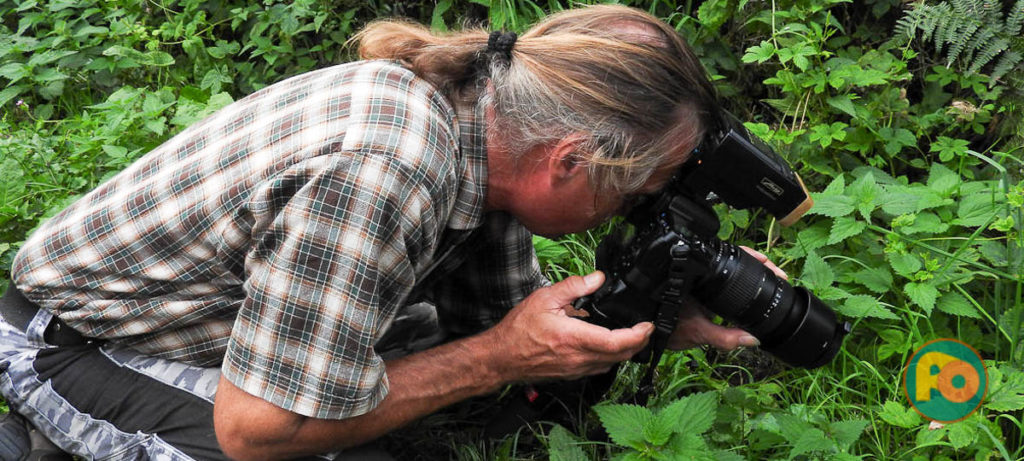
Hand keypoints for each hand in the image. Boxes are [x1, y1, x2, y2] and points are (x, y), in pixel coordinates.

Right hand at [490, 271, 653, 380]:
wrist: (501, 358)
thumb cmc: (518, 330)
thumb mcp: (544, 298)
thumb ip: (573, 286)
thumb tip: (597, 278)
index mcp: (573, 338)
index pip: (616, 342)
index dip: (638, 335)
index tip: (647, 325)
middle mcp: (578, 358)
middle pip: (620, 356)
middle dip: (638, 343)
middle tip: (645, 329)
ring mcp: (576, 369)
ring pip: (611, 364)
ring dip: (626, 352)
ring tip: (631, 336)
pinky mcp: (571, 375)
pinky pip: (599, 369)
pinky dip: (610, 358)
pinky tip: (607, 346)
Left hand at [666, 246, 787, 350]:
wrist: (652, 336)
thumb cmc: (668, 331)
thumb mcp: (699, 334)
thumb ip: (725, 337)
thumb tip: (752, 338)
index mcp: (695, 279)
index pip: (723, 258)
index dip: (746, 256)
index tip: (765, 260)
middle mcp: (696, 276)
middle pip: (729, 260)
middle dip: (754, 262)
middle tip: (775, 271)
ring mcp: (699, 281)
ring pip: (726, 268)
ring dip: (747, 270)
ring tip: (768, 274)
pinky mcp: (700, 289)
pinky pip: (722, 280)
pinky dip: (738, 281)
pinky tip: (752, 285)